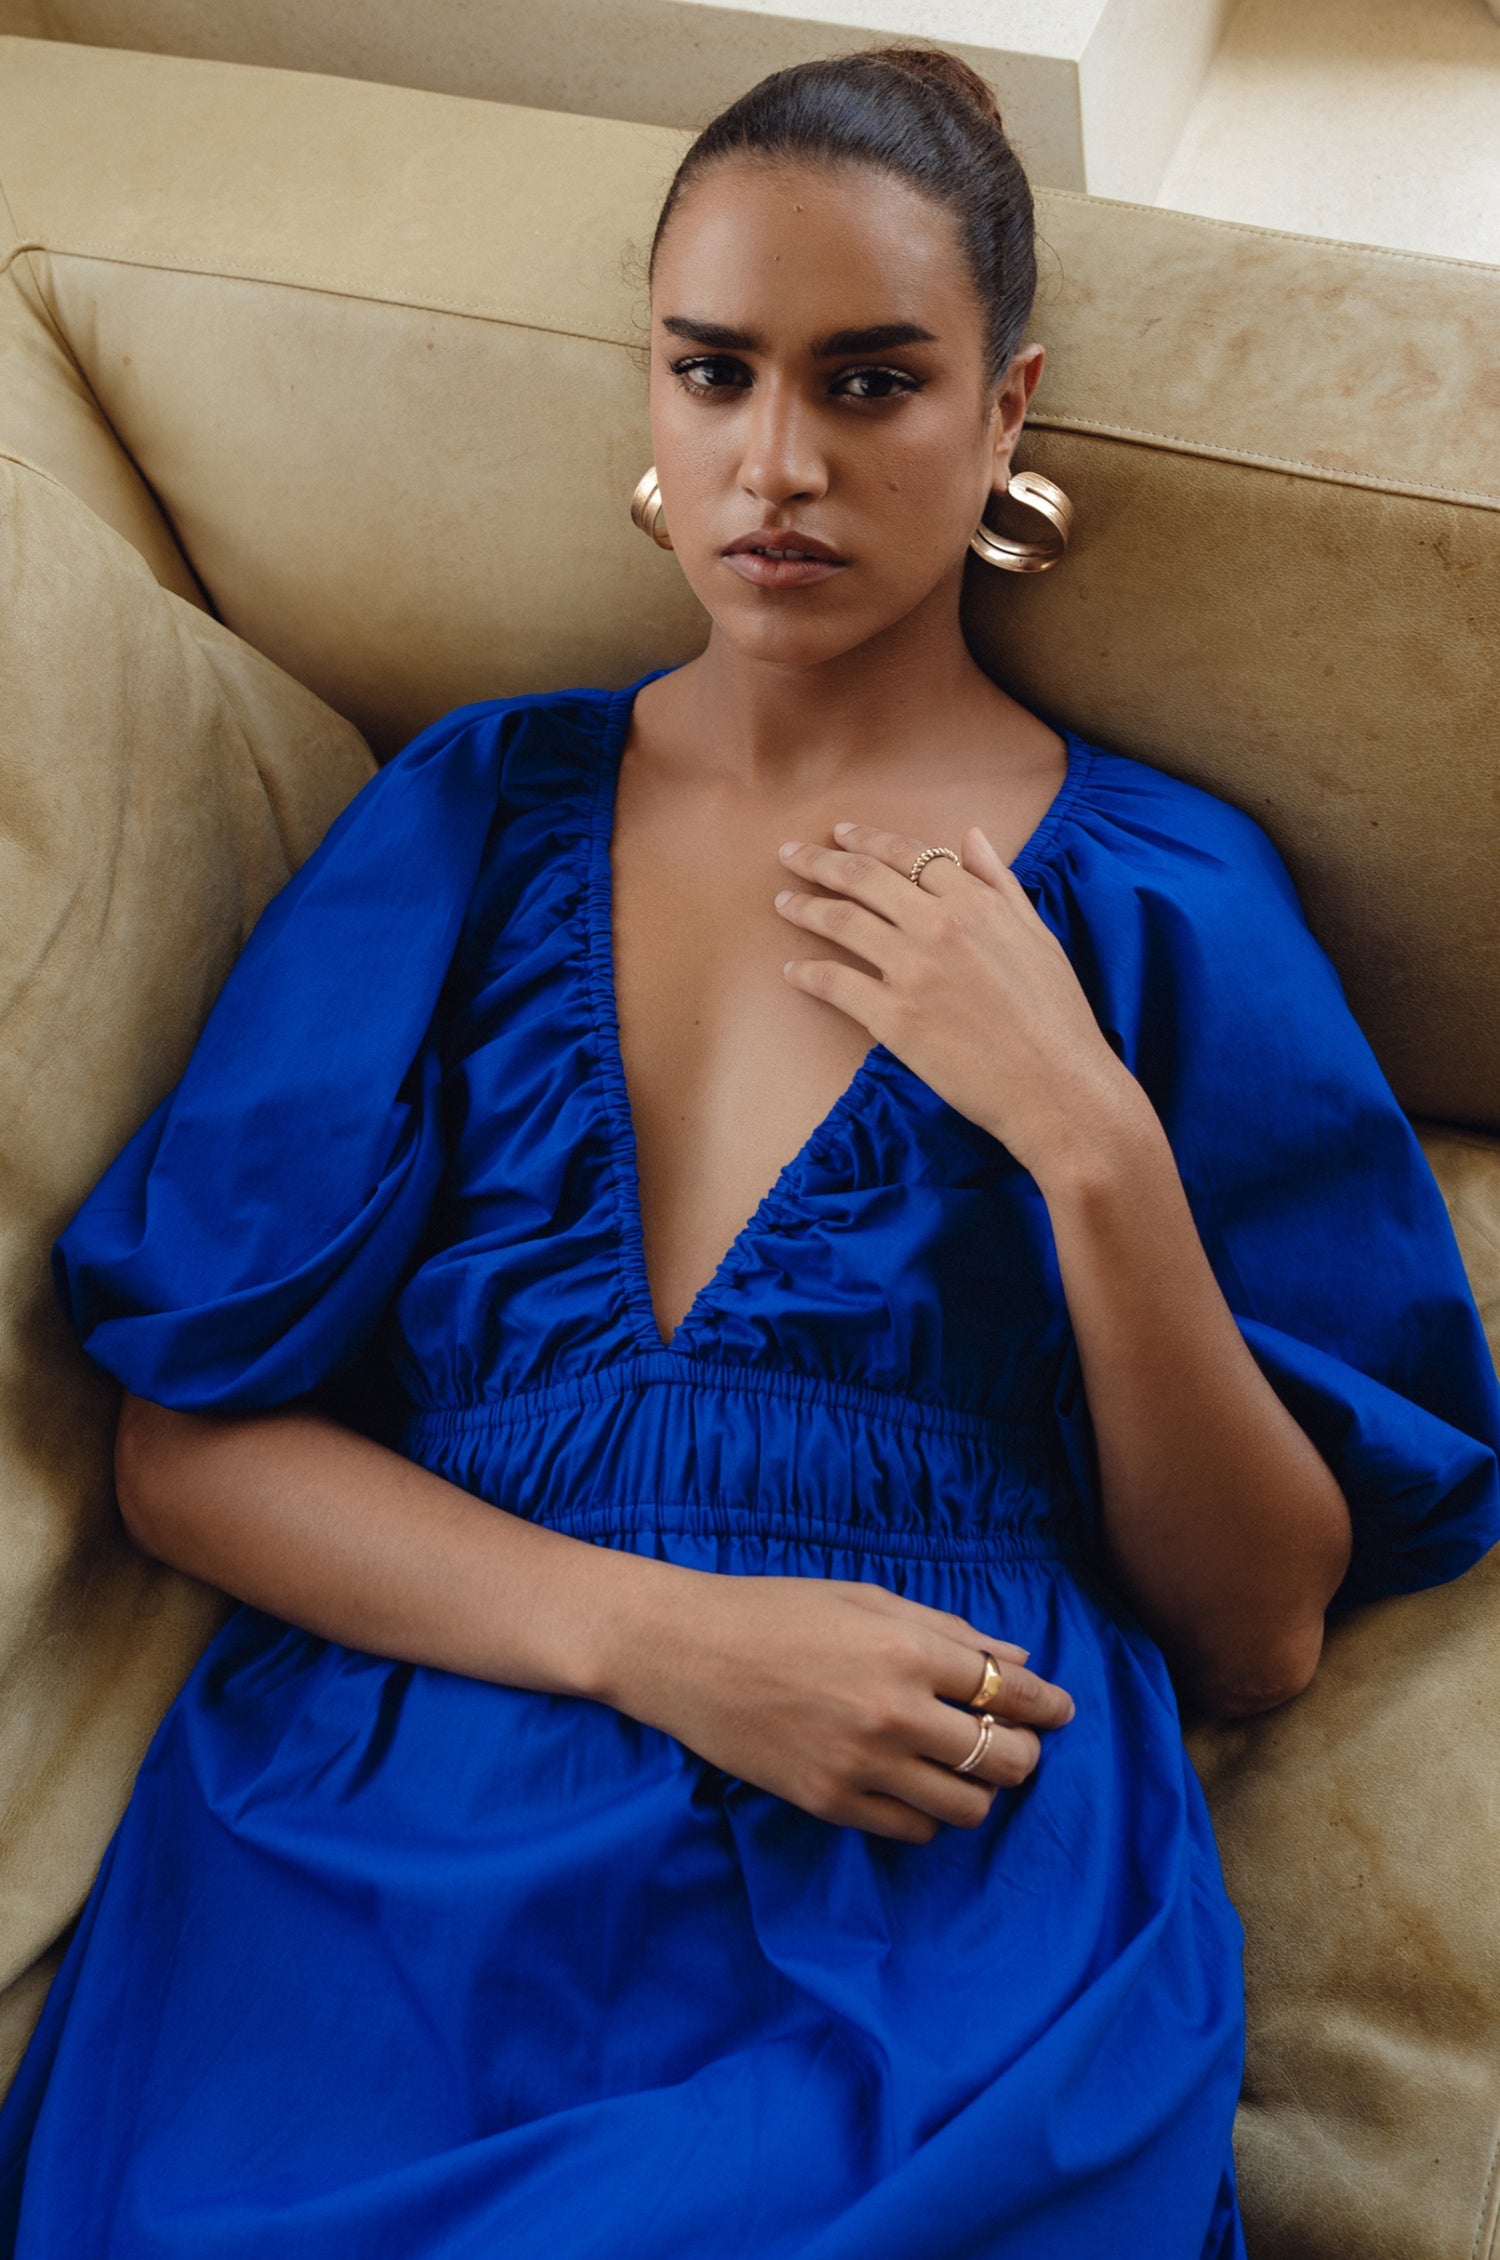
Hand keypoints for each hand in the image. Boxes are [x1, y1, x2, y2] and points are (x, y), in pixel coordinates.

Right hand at [615, 1569, 1074, 1842]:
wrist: (684, 1651)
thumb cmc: (774, 1610)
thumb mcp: (866, 1599)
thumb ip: (949, 1630)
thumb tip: (1018, 1660)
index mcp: (907, 1650)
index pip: (1013, 1694)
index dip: (1050, 1706)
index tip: (1061, 1710)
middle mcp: (894, 1713)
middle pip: (1006, 1759)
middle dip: (1025, 1752)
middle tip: (1016, 1742)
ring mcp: (861, 1766)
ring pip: (968, 1807)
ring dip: (981, 1789)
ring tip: (965, 1767)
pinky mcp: (829, 1803)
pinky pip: (913, 1829)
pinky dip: (929, 1813)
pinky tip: (916, 1785)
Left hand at [774, 820, 1138, 1184]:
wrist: (1058, 1087)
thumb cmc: (1055, 1015)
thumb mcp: (1037, 935)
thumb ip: (999, 882)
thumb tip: (971, 836)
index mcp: (975, 902)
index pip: (908, 854)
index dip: (867, 838)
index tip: (839, 832)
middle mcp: (939, 925)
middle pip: (863, 878)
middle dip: (820, 861)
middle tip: (790, 854)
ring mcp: (912, 971)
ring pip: (841, 922)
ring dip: (805, 908)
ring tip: (783, 903)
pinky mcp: (894, 1019)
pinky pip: (836, 984)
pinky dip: (807, 974)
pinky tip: (791, 972)